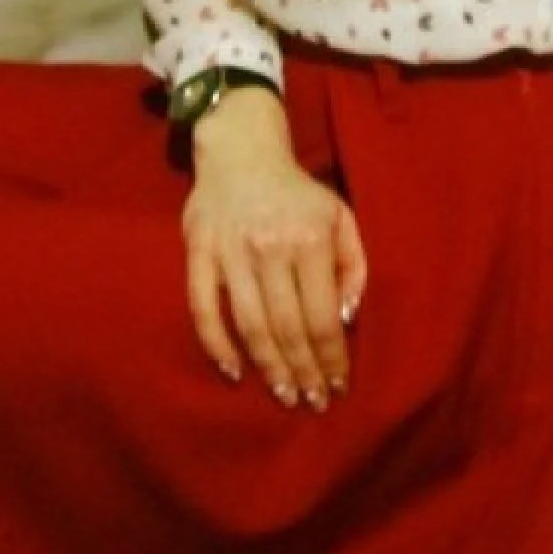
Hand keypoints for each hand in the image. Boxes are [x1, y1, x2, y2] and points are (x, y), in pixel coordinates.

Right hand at [181, 86, 366, 409]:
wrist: (242, 151)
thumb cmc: (298, 193)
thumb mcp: (340, 216)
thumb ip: (354, 264)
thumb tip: (348, 317)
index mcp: (310, 238)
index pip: (322, 315)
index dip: (331, 357)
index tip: (338, 385)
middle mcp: (271, 247)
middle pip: (288, 327)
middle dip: (303, 371)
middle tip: (312, 402)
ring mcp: (231, 252)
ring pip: (249, 325)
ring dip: (268, 367)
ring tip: (285, 395)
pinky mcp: (199, 252)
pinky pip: (203, 308)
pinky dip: (216, 345)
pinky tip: (233, 372)